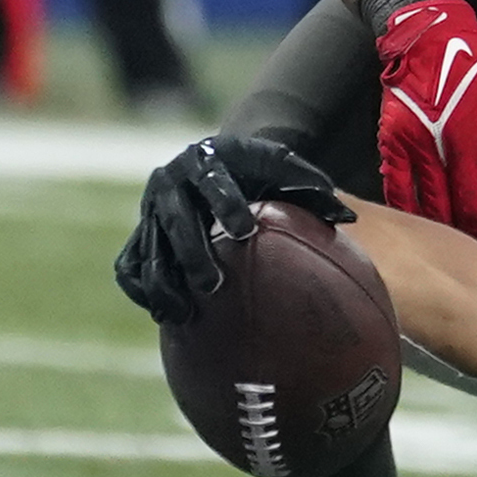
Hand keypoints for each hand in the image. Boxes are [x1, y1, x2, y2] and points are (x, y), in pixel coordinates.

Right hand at [116, 135, 353, 324]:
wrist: (215, 161)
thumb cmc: (258, 171)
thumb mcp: (283, 169)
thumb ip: (311, 189)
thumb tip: (347, 219)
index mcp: (207, 160)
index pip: (214, 181)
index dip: (226, 204)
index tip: (245, 230)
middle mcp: (170, 184)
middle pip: (176, 220)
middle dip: (191, 252)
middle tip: (213, 284)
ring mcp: (150, 211)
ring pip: (148, 249)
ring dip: (163, 283)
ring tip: (182, 315)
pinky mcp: (138, 234)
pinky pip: (129, 265)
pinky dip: (141, 290)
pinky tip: (164, 316)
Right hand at [373, 0, 476, 244]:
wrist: (431, 39)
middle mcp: (459, 152)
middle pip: (470, 211)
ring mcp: (424, 150)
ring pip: (434, 207)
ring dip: (445, 229)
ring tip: (453, 242)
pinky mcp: (395, 144)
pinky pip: (399, 188)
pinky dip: (407, 210)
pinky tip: (416, 224)